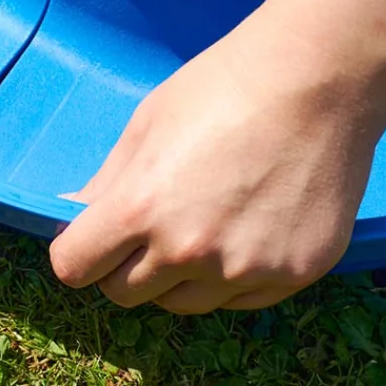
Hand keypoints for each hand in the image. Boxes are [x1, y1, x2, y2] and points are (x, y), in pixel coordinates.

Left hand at [49, 0, 385, 312]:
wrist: (314, 81)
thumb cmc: (221, 89)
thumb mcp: (146, 124)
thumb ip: (107, 181)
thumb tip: (71, 215)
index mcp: (140, 208)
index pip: (74, 268)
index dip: (77, 253)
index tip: (92, 239)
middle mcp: (187, 250)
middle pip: (124, 294)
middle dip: (123, 265)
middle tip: (150, 225)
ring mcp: (242, 269)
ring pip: (181, 303)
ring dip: (177, 275)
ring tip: (204, 220)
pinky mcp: (291, 276)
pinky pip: (238, 299)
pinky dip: (230, 275)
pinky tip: (247, 226)